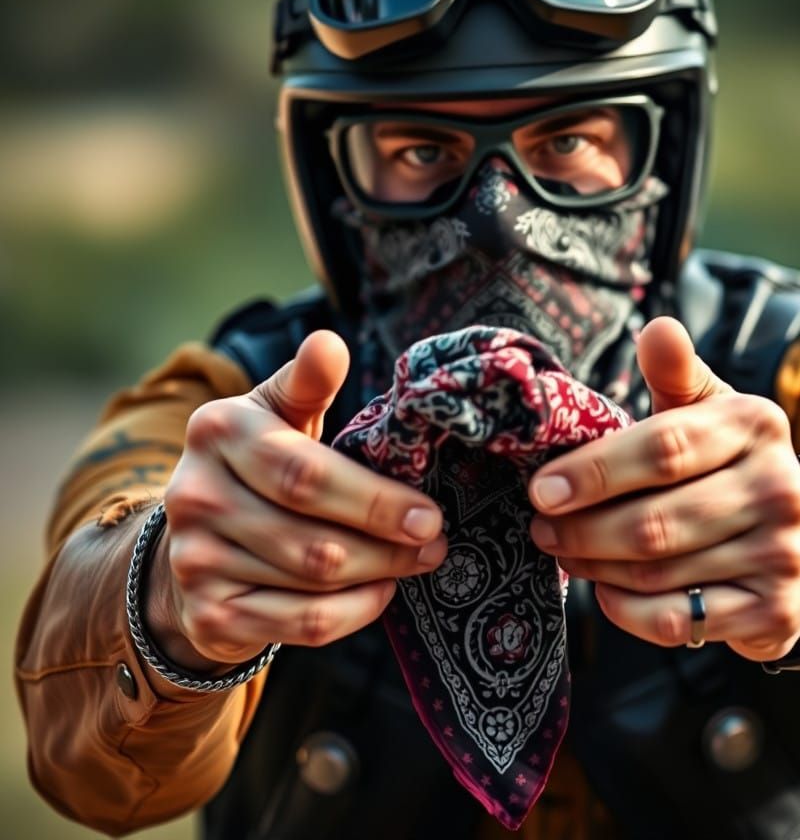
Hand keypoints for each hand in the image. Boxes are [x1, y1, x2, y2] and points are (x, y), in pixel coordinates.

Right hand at [147, 330, 447, 670]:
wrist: (195, 540)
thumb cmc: (258, 463)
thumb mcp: (277, 411)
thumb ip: (308, 382)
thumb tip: (330, 344)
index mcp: (218, 431)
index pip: (306, 473)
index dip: (375, 500)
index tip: (429, 514)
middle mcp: (194, 496)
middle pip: (313, 538)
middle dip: (387, 545)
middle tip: (435, 543)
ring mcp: (195, 562)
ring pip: (313, 584)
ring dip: (379, 576)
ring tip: (415, 561)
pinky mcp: (209, 617)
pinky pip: (302, 625)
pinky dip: (355, 613)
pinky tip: (381, 591)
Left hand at [527, 317, 799, 661]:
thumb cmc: (733, 466)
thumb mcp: (712, 411)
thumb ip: (676, 374)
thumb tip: (657, 328)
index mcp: (756, 426)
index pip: (664, 448)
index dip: (595, 471)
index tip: (541, 489)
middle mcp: (778, 489)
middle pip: (655, 521)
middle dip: (583, 529)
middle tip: (541, 528)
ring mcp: (781, 555)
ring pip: (659, 573)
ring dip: (596, 567)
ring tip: (566, 553)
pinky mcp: (773, 613)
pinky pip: (678, 621)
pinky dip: (626, 610)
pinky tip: (606, 590)